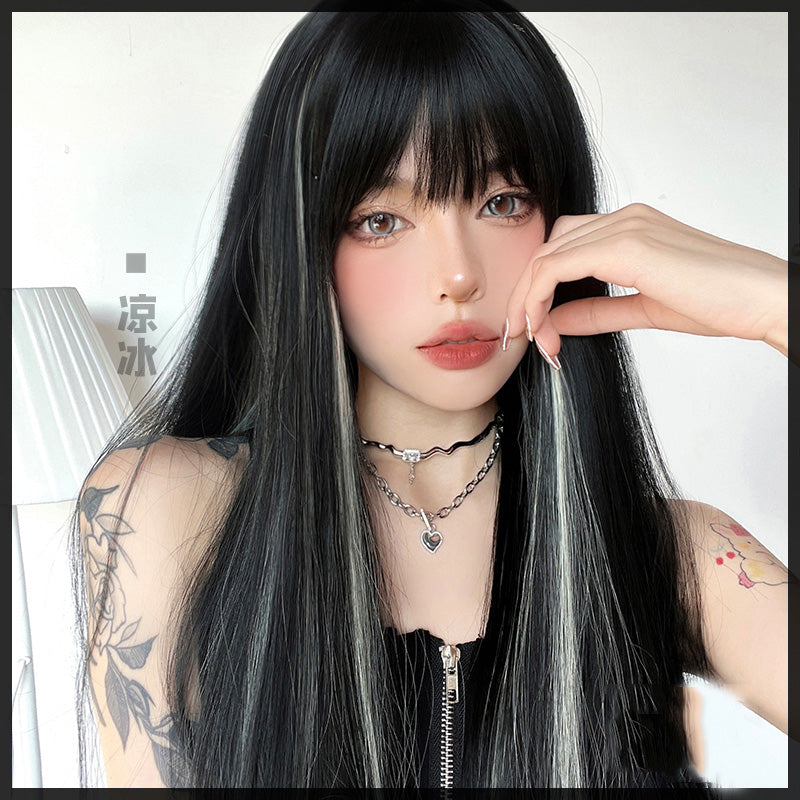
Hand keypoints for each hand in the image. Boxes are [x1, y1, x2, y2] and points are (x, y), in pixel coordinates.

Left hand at [505, 203, 788, 361]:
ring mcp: (624, 226)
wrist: (762, 299)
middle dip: (526, 296)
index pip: (563, 249)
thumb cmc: (719, 302)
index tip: (537, 331)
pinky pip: (556, 267)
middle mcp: (623, 218)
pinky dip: (537, 297)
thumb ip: (596, 311)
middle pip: (547, 250)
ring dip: (527, 300)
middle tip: (524, 338)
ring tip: (531, 339)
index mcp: (630, 227)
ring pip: (545, 257)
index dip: (539, 290)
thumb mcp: (642, 309)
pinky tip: (540, 327)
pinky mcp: (625, 244)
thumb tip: (554, 320)